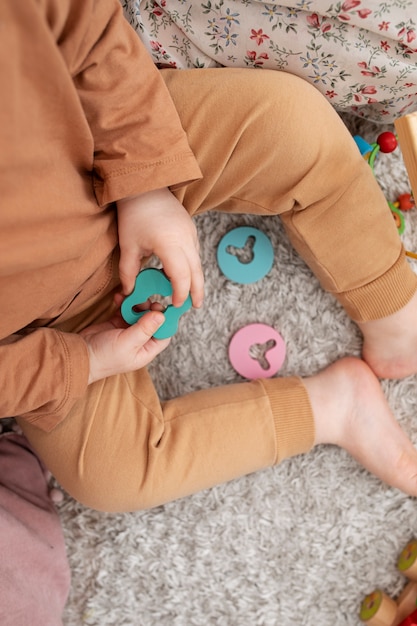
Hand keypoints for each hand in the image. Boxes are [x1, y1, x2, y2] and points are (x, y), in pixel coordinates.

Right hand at [80, 302, 169, 384]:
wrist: (79, 354)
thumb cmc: (104, 357)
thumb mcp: (127, 343)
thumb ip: (144, 329)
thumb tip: (161, 315)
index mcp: (146, 351)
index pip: (164, 335)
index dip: (166, 321)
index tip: (164, 307)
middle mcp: (139, 342)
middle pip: (152, 322)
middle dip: (150, 309)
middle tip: (147, 299)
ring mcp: (128, 332)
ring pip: (138, 314)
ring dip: (136, 304)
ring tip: (132, 297)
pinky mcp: (116, 324)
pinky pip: (125, 310)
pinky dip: (123, 303)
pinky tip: (119, 297)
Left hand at [116, 188, 203, 308]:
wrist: (144, 185)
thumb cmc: (134, 214)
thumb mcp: (128, 245)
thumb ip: (128, 272)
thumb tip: (129, 292)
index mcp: (170, 245)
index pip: (181, 277)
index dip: (180, 294)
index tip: (175, 305)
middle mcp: (185, 239)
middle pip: (197, 273)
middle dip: (197, 292)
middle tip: (195, 307)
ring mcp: (190, 233)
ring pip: (198, 263)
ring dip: (195, 279)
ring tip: (190, 294)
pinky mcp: (190, 228)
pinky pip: (195, 252)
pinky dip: (192, 266)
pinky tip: (184, 273)